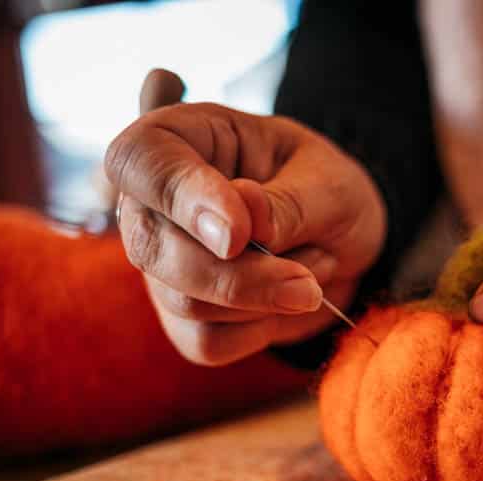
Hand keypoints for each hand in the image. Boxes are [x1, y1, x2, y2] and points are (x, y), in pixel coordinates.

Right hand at [104, 95, 384, 364]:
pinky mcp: (180, 318)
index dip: (182, 197)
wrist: (343, 246)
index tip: (241, 232)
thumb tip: (241, 216)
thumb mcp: (329, 184)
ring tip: (312, 268)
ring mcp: (162, 262)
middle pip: (153, 247)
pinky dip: (260, 330)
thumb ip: (285, 203)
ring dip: (266, 298)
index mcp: (183, 138)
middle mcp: (154, 200)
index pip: (139, 159)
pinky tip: (284, 301)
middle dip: (239, 276)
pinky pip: (207, 341)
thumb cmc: (328, 194)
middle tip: (307, 282)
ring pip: (185, 302)